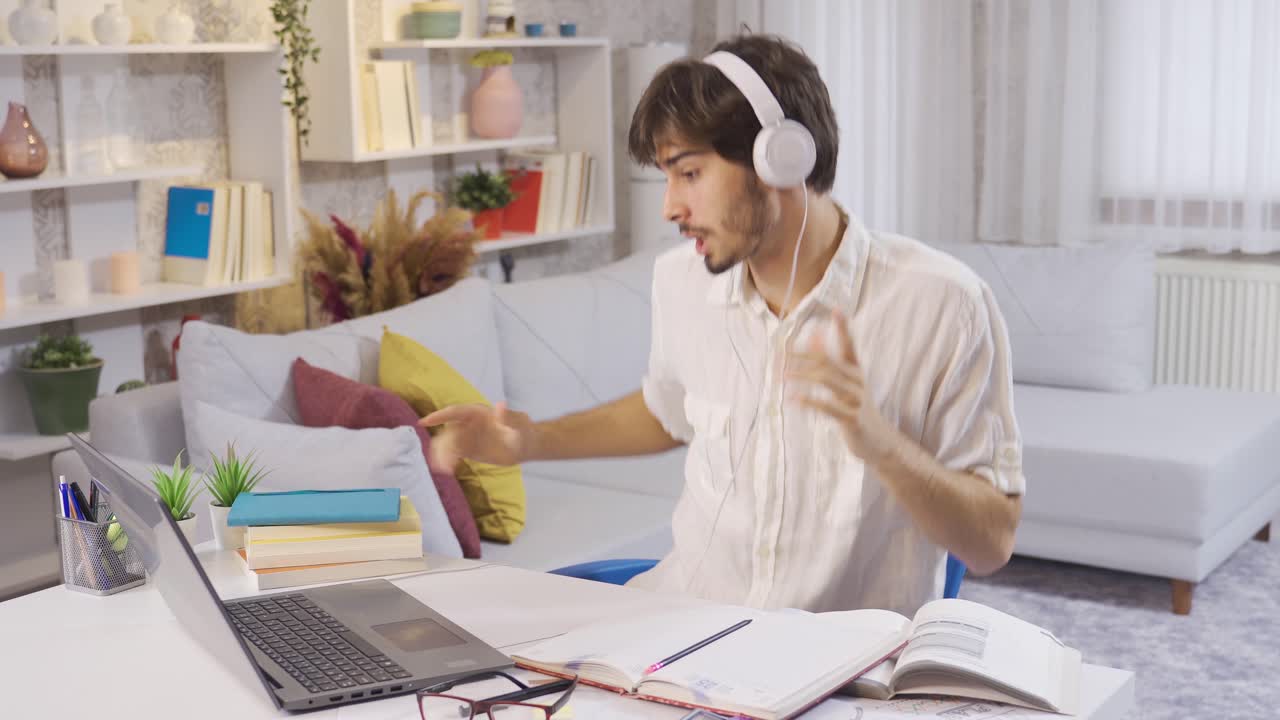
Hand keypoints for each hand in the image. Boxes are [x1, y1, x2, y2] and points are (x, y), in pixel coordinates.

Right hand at [418, 401, 532, 470]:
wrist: (524, 444)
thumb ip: (507, 417)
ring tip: (444, 468)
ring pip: (448, 444)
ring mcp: (467, 436)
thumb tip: (500, 405)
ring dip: (443, 455)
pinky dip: (448, 460)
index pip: (455, 412)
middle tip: (442, 460)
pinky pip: (453, 454)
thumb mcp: (517, 424)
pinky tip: (447, 469)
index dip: (439, 416)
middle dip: (443, 445)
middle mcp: (468, 423)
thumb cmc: (521, 430)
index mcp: (477, 413)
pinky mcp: (467, 449)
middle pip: (449, 432)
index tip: (423, 422)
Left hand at [785, 311, 902, 466]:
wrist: (878, 441)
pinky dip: (809, 401)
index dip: (843, 328)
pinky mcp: (851, 419)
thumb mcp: (845, 383)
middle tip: (780, 352)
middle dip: (802, 354)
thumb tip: (814, 335)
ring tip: (781, 375)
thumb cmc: (856, 408)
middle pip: (828, 360)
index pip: (850, 344)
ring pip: (827, 379)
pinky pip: (828, 407)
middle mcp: (857, 381)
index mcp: (856, 371)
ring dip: (801, 375)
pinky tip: (792, 399)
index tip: (836, 309)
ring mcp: (855, 399)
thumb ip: (830, 360)